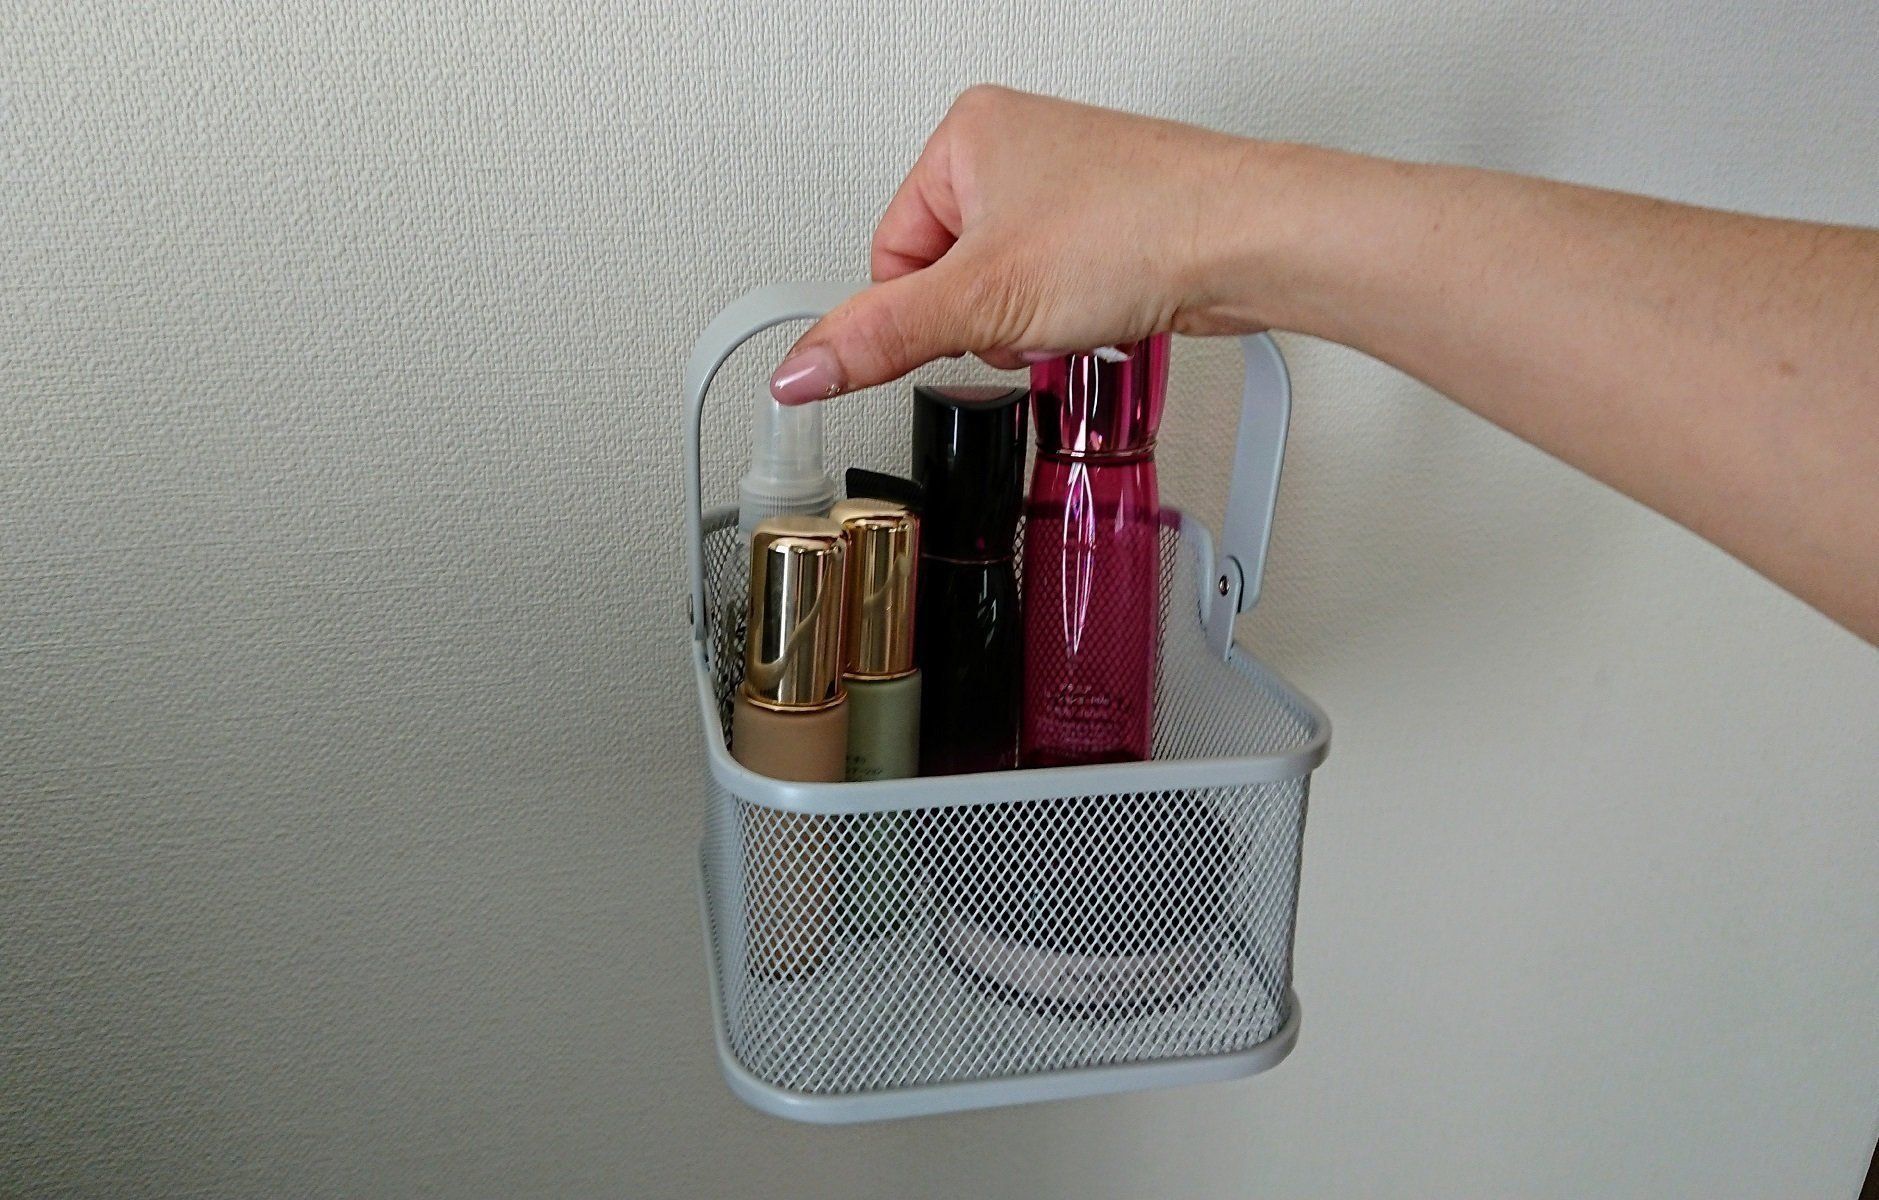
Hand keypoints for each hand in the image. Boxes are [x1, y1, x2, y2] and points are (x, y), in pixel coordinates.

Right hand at [768, 86, 1270, 403]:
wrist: (1248, 239)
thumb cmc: (1138, 228)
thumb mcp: (982, 302)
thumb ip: (879, 339)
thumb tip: (797, 371)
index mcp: (964, 135)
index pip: (888, 255)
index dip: (925, 312)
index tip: (967, 325)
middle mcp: (1013, 146)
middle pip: (946, 276)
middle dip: (985, 320)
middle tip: (1030, 312)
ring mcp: (1065, 183)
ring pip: (1004, 289)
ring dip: (1031, 323)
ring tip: (1077, 306)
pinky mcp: (1108, 221)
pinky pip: (1056, 288)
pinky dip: (1073, 313)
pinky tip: (1106, 309)